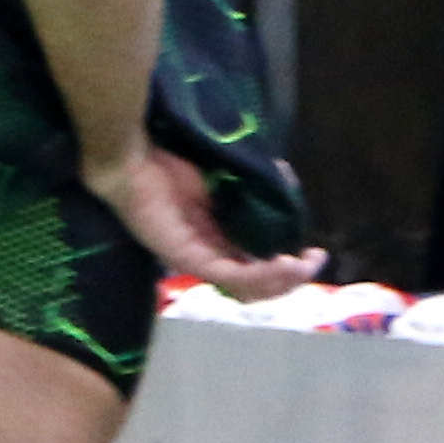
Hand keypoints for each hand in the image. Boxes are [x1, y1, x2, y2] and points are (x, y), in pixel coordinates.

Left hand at [83, 141, 320, 301]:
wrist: (129, 155)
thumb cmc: (166, 160)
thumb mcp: (219, 176)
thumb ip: (250, 187)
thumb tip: (284, 179)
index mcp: (213, 238)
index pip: (254, 268)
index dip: (285, 267)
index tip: (313, 253)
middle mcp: (205, 254)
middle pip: (252, 285)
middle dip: (289, 278)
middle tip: (314, 262)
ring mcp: (193, 258)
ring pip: (243, 287)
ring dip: (280, 280)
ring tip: (302, 266)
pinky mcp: (185, 256)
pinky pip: (228, 275)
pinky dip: (260, 274)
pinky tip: (282, 264)